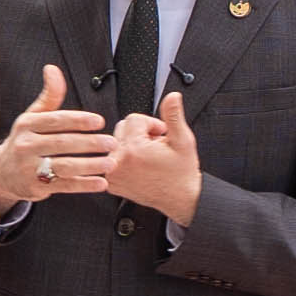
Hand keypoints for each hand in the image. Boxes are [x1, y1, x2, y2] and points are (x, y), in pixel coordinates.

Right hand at [0, 61, 114, 212]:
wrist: (2, 172)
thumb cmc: (26, 139)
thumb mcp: (33, 116)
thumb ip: (49, 95)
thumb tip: (52, 68)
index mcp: (27, 124)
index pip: (55, 120)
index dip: (78, 120)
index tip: (99, 121)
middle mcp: (26, 145)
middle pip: (62, 143)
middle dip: (89, 143)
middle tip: (112, 143)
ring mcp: (30, 168)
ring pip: (64, 166)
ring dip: (90, 165)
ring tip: (110, 163)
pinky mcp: (36, 187)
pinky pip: (64, 186)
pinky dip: (84, 185)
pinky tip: (101, 183)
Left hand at [99, 87, 204, 232]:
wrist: (180, 198)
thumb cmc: (182, 173)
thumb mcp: (182, 141)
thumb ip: (173, 116)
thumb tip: (172, 97)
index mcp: (133, 150)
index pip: (134, 119)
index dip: (151, 124)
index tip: (161, 135)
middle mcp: (118, 162)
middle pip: (122, 128)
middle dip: (140, 133)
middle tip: (156, 147)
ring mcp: (113, 174)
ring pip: (117, 143)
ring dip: (132, 146)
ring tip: (148, 157)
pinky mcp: (112, 183)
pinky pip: (113, 159)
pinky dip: (125, 160)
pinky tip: (140, 167)